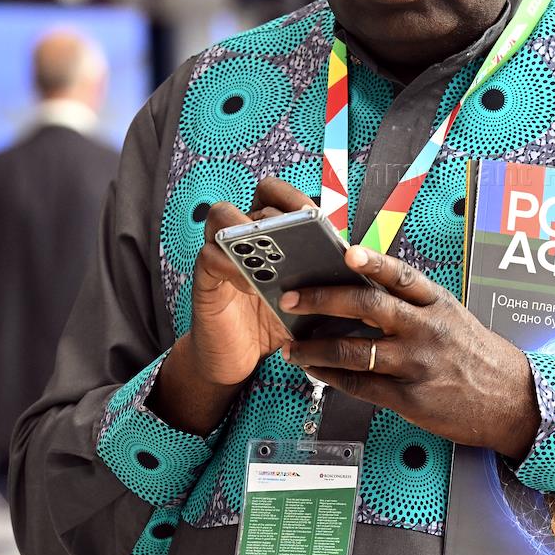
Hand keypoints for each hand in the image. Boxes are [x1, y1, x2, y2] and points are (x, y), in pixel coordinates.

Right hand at [148, 177, 302, 434]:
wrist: (242, 361)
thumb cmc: (277, 322)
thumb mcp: (305, 296)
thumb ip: (319, 272)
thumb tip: (349, 257)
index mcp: (269, 232)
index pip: (274, 192)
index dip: (292, 195)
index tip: (313, 213)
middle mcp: (244, 235)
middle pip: (255, 200)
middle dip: (278, 211)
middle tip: (295, 230)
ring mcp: (221, 253)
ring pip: (222, 216)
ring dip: (250, 231)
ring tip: (271, 257)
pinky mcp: (205, 277)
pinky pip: (211, 257)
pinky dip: (234, 268)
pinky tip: (253, 287)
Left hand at [281, 247, 540, 460]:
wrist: (512, 401)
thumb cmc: (476, 356)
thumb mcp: (452, 318)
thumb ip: (413, 305)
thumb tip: (359, 292)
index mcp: (438, 304)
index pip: (400, 275)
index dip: (371, 261)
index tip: (344, 252)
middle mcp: (426, 329)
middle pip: (367, 306)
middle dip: (322, 300)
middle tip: (291, 298)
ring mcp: (417, 364)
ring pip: (354, 350)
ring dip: (315, 349)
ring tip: (292, 348)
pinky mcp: (410, 398)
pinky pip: (361, 386)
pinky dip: (332, 378)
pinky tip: (316, 372)